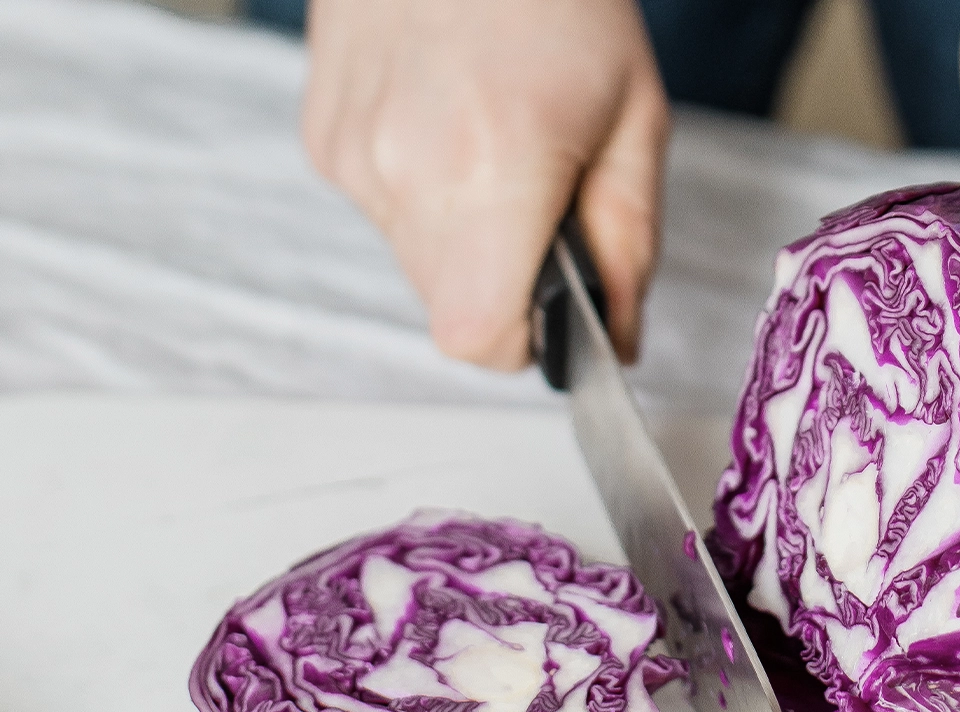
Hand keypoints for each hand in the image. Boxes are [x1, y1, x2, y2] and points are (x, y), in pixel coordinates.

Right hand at [302, 0, 668, 367]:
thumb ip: (630, 247)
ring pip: (417, 264)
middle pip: (450, 309)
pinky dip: (425, 195)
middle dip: (505, 285)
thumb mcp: (636, 121)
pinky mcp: (322, 139)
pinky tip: (449, 124)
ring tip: (495, 146)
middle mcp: (403, 170)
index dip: (525, 342)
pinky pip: (385, 212)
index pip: (479, 337)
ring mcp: (351, 154)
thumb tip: (617, 341)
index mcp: (493, 168)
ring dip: (465, 238)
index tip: (556, 310)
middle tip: (541, 203)